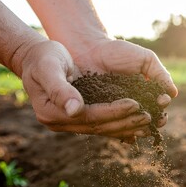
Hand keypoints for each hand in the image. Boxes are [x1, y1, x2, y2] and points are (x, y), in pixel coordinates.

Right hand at [21, 40, 154, 138]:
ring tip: (148, 123)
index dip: (113, 111)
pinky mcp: (78, 117)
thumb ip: (59, 88)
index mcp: (50, 112)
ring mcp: (68, 122)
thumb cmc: (43, 58)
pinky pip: (101, 124)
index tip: (135, 104)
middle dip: (125, 122)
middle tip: (149, 117)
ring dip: (126, 127)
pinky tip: (136, 123)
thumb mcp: (48, 68)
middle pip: (98, 126)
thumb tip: (74, 110)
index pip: (88, 116)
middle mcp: (60, 122)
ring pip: (102, 129)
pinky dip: (119, 124)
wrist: (36, 58)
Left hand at [72, 38, 177, 131]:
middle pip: (148, 119)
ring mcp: (117, 112)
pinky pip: (113, 128)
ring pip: (132, 127)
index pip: (158, 105)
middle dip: (154, 121)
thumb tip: (174, 93)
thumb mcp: (144, 59)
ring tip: (143, 127)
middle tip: (156, 119)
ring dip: (140, 129)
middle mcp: (133, 105)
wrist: (89, 51)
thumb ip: (159, 74)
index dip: (162, 106)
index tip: (162, 101)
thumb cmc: (117, 52)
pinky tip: (128, 134)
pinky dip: (121, 133)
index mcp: (145, 93)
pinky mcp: (102, 117)